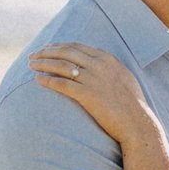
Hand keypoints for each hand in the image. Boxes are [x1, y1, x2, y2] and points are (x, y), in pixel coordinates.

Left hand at [30, 42, 156, 144]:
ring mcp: (93, 79)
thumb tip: (98, 59)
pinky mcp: (87, 94)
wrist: (137, 122)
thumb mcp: (124, 77)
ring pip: (61, 65)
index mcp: (107, 59)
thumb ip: (110, 66)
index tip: (47, 48)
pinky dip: (48, 80)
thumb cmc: (132, 104)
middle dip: (46, 52)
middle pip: (66, 52)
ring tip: (31, 65)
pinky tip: (37, 80)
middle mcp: (99, 65)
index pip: (77, 46)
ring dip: (43, 63)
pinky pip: (62, 84)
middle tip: (33, 55)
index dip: (59, 46)